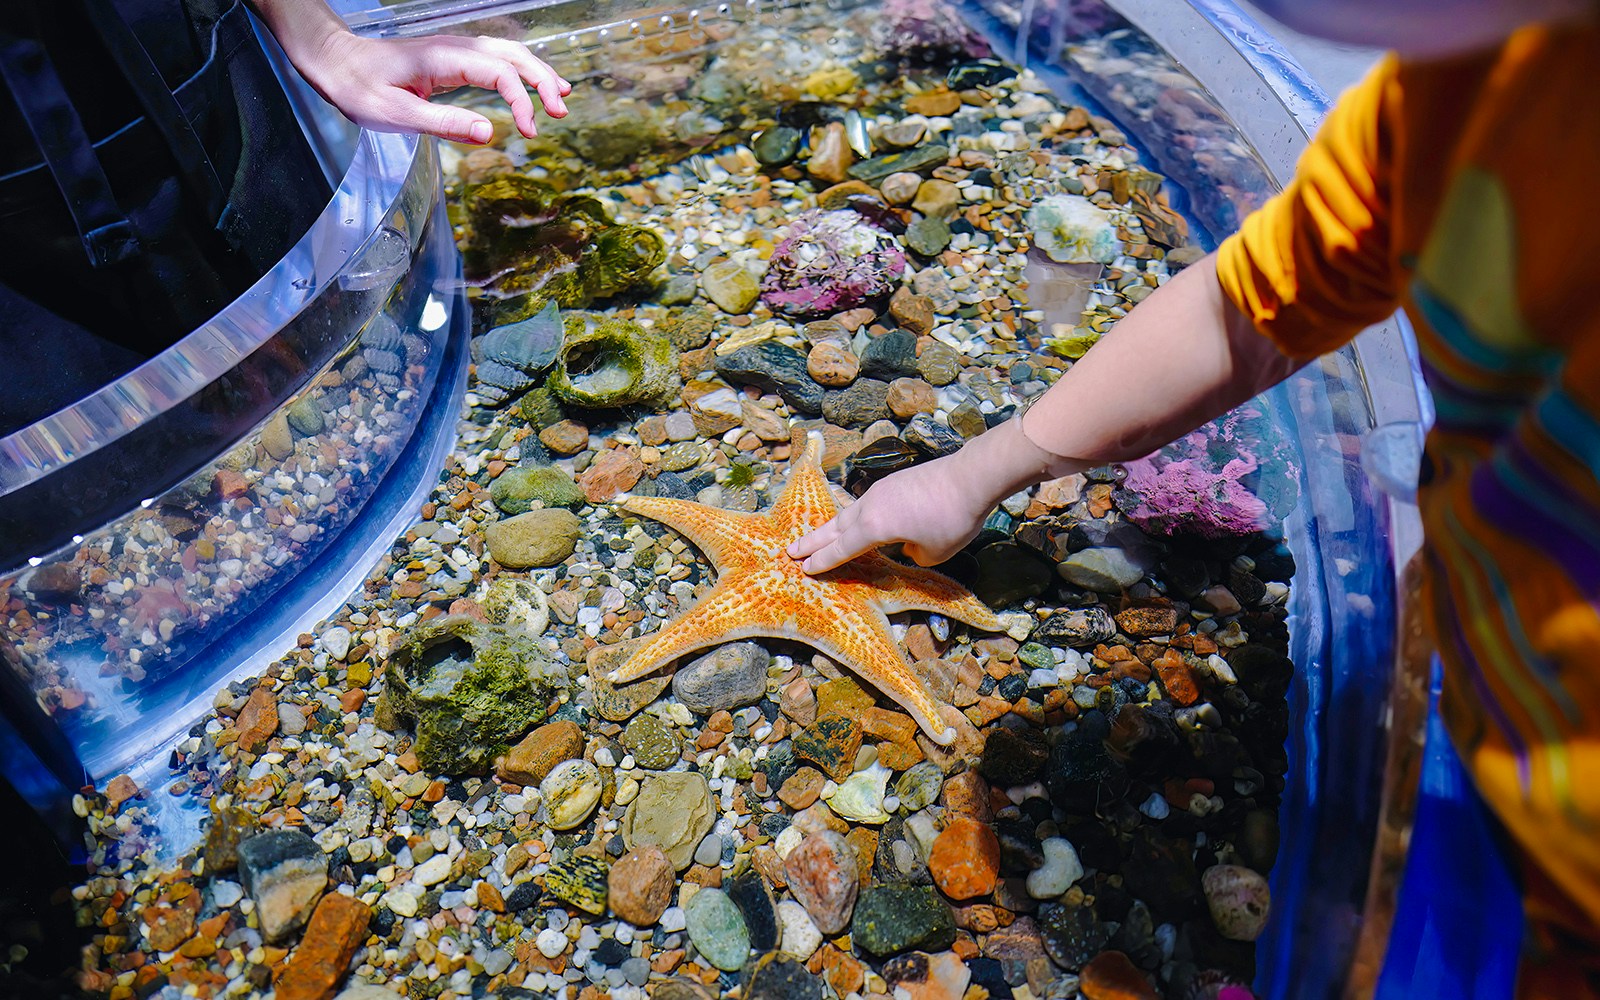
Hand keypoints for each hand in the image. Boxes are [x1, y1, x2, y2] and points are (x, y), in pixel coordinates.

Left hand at [301, 32, 570, 143]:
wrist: (337, 63)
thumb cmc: (361, 88)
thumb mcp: (398, 114)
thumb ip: (445, 124)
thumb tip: (490, 133)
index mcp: (447, 59)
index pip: (501, 74)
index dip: (521, 102)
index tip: (528, 132)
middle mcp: (457, 48)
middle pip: (514, 55)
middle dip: (542, 81)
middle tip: (561, 111)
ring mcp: (456, 51)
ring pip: (509, 54)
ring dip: (537, 73)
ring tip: (561, 97)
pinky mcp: (453, 60)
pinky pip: (496, 61)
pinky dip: (520, 73)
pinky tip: (530, 88)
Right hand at [787, 454, 996, 572]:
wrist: (971, 476)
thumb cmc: (952, 518)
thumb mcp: (933, 552)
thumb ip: (912, 554)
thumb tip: (905, 543)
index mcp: (874, 527)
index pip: (842, 549)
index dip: (822, 561)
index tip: (803, 569)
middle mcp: (870, 506)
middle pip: (835, 527)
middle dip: (812, 541)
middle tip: (790, 551)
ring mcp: (881, 490)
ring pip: (848, 512)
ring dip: (831, 526)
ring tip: (817, 535)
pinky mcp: (894, 482)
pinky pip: (865, 503)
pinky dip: (853, 515)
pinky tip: (857, 519)